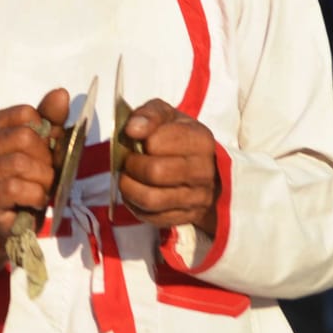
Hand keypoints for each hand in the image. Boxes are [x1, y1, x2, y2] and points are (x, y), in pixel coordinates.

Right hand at [0, 88, 68, 284]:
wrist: (13, 220)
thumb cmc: (28, 177)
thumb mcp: (43, 145)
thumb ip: (50, 119)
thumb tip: (61, 93)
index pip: (25, 114)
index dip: (46, 133)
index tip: (45, 149)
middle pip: (24, 137)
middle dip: (46, 158)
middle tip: (47, 173)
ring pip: (21, 164)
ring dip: (44, 179)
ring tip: (43, 188)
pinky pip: (15, 188)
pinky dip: (36, 195)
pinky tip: (36, 200)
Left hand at [118, 99, 219, 234]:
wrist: (201, 164)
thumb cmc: (177, 135)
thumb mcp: (166, 115)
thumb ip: (149, 114)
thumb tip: (132, 130)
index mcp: (201, 141)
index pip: (156, 143)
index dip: (139, 141)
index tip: (138, 139)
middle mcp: (204, 172)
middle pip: (154, 173)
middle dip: (131, 165)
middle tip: (129, 160)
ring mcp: (198, 199)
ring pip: (150, 200)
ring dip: (129, 187)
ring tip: (128, 176)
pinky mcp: (187, 218)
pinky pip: (151, 217)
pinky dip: (135, 205)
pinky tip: (135, 192)